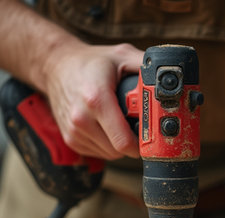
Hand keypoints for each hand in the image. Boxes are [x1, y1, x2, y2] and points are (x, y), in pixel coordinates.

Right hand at [44, 42, 142, 159]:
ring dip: (120, 144)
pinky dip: (108, 144)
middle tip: (137, 124)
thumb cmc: (90, 62)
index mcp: (96, 99)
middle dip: (133, 142)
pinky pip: (99, 152)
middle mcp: (81, 119)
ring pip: (110, 154)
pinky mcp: (71, 140)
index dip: (142, 143)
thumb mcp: (121, 55)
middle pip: (119, 150)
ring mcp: (74, 132)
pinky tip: (106, 126)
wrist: (55, 67)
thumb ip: (146, 67)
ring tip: (120, 122)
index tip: (150, 134)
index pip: (124, 142)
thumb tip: (169, 80)